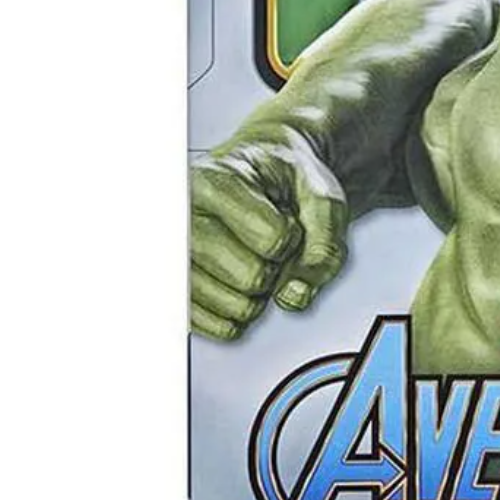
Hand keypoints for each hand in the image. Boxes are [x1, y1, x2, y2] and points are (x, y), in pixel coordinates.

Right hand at [189, 139, 348, 340]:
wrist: (261, 173)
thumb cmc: (284, 180)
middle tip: (268, 238)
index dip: (294, 235)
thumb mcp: (321, 196)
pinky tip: (238, 281)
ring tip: (252, 254)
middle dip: (277, 266)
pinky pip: (219, 326)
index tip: (284, 215)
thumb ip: (324, 244)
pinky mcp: (177, 293)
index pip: (273, 240)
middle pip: (252, 278)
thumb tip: (294, 295)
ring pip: (236, 307)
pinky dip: (243, 312)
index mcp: (213, 182)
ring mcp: (175, 260)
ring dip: (260, 291)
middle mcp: (181, 221)